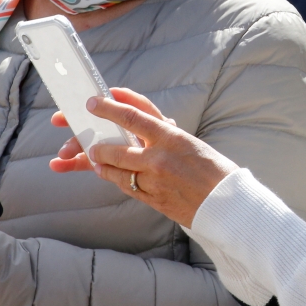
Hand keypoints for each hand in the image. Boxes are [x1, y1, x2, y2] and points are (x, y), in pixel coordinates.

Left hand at [49, 88, 237, 227]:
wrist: (228, 204)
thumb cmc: (212, 169)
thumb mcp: (190, 142)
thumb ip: (164, 133)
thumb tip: (140, 120)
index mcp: (172, 136)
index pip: (134, 114)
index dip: (110, 106)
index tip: (94, 101)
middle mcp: (161, 156)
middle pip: (116, 144)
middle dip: (92, 140)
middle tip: (77, 132)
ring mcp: (155, 179)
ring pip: (115, 168)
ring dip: (98, 161)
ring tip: (88, 155)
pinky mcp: (154, 198)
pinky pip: (126, 186)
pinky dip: (113, 178)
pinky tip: (105, 173)